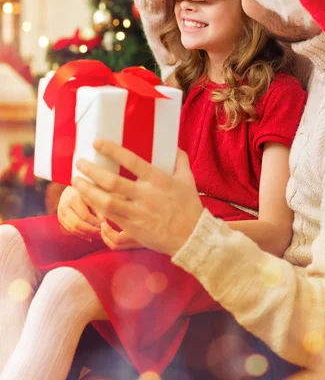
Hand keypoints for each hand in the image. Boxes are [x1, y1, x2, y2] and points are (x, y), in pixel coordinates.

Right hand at [57, 185, 101, 239]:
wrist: (74, 185)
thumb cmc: (89, 189)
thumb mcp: (95, 195)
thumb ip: (99, 208)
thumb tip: (104, 224)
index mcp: (74, 197)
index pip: (85, 215)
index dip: (95, 223)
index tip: (105, 226)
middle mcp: (64, 205)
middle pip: (77, 224)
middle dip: (91, 231)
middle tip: (102, 234)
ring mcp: (60, 212)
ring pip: (73, 229)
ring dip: (86, 234)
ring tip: (98, 236)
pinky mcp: (60, 218)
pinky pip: (70, 230)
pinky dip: (81, 235)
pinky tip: (90, 237)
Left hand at [72, 141, 203, 256]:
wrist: (191, 237)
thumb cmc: (189, 206)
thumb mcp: (187, 179)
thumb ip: (179, 160)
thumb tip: (173, 146)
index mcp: (158, 180)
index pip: (132, 161)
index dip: (112, 151)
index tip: (97, 143)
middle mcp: (146, 196)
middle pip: (112, 182)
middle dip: (92, 171)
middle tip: (79, 163)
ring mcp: (137, 214)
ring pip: (105, 202)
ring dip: (88, 191)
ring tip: (77, 182)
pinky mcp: (132, 228)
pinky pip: (110, 217)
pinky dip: (97, 208)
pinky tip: (88, 200)